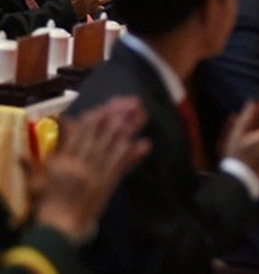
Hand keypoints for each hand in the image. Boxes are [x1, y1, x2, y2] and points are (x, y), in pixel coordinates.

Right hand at [28, 97, 149, 243]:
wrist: (58, 225)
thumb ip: (59, 146)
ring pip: (113, 144)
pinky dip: (133, 154)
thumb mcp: (45, 171)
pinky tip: (145, 143)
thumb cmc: (50, 199)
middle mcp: (80, 161)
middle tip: (135, 101)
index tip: (114, 102)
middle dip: (119, 114)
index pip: (83, 129)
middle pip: (102, 132)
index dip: (100, 113)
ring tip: (143, 114)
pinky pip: (121, 166)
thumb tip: (67, 122)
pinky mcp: (106, 184)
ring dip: (130, 128)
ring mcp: (94, 172)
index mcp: (64, 156)